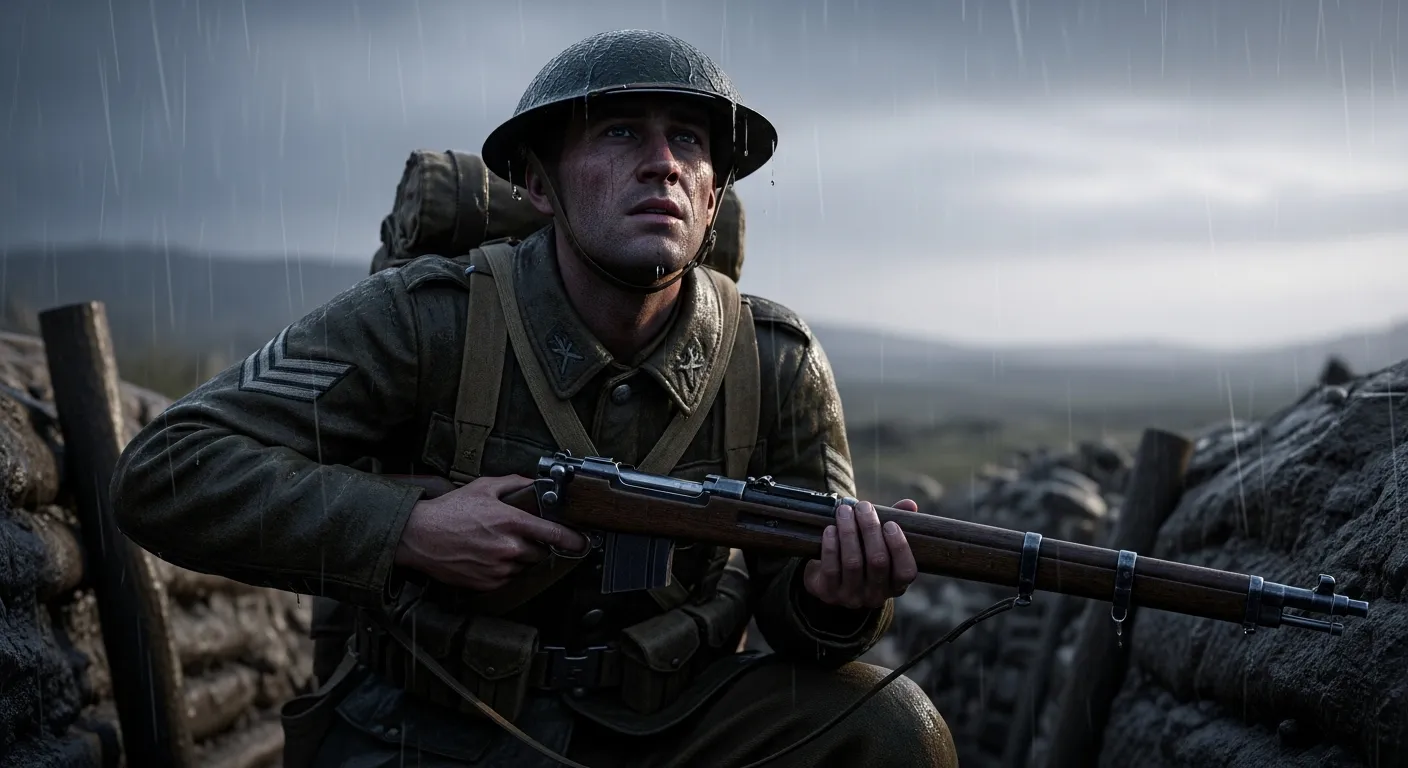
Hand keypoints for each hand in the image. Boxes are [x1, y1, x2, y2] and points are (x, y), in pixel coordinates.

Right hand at [393, 474, 590, 591]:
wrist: (419, 537)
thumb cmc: (448, 512)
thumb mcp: (482, 488)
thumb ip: (512, 484)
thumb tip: (532, 483)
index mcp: (511, 522)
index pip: (554, 534)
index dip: (573, 540)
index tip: (582, 543)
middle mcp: (508, 547)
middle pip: (541, 553)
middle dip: (536, 546)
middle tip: (517, 537)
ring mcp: (498, 568)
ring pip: (524, 567)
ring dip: (518, 559)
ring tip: (496, 546)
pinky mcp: (488, 583)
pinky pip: (508, 579)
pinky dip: (503, 570)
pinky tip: (487, 557)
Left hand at [802, 499, 918, 609]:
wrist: (827, 579)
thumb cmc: (861, 555)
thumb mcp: (879, 543)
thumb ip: (896, 525)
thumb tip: (910, 504)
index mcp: (895, 585)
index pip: (906, 571)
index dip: (899, 547)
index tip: (890, 523)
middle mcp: (876, 596)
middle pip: (877, 561)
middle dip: (870, 529)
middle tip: (863, 507)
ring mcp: (852, 597)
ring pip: (853, 563)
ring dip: (848, 532)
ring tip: (844, 511)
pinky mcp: (829, 594)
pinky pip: (831, 569)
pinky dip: (831, 546)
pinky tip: (830, 529)